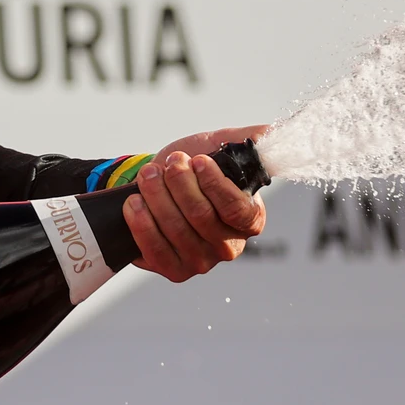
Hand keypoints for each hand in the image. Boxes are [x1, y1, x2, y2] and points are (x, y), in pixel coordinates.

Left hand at [123, 125, 269, 281]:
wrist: (158, 184)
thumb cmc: (192, 169)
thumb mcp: (218, 147)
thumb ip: (246, 140)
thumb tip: (269, 133)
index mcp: (250, 219)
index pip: (236, 209)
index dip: (214, 183)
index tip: (196, 160)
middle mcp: (229, 245)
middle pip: (201, 216)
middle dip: (179, 183)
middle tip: (170, 163)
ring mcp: (201, 261)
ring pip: (176, 228)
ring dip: (157, 196)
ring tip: (148, 175)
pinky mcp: (174, 270)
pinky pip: (156, 250)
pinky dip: (142, 223)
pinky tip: (135, 203)